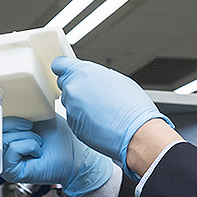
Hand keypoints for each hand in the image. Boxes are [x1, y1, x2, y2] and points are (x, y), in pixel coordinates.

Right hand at [0, 115, 113, 196]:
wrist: (74, 153)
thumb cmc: (55, 136)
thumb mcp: (30, 115)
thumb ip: (10, 113)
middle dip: (10, 123)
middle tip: (28, 126)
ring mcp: (3, 163)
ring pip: (0, 139)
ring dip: (24, 134)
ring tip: (36, 140)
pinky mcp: (12, 172)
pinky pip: (10, 151)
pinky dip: (27, 144)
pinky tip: (36, 149)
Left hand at [51, 56, 172, 170]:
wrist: (136, 131)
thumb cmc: (132, 106)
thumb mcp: (117, 79)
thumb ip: (96, 76)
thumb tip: (93, 79)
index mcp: (82, 72)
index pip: (59, 65)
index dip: (64, 68)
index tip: (67, 71)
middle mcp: (73, 89)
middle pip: (64, 84)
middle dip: (75, 88)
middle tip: (93, 94)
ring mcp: (71, 109)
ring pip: (70, 103)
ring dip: (80, 105)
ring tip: (101, 110)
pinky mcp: (73, 126)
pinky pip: (74, 119)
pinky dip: (83, 119)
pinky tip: (100, 121)